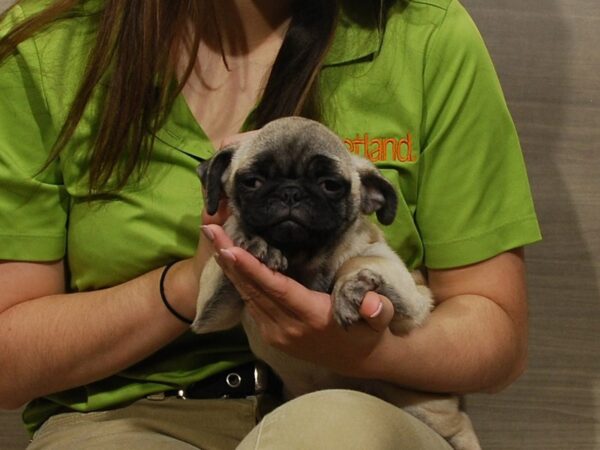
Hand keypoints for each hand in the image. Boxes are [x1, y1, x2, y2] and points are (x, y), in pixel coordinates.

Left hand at [201, 224, 396, 376]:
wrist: (359, 360)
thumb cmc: (368, 331)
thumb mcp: (379, 320)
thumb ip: (378, 310)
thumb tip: (373, 305)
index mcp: (311, 317)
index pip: (276, 288)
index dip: (251, 268)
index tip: (229, 248)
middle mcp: (287, 327)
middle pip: (252, 289)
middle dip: (229, 259)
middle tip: (210, 230)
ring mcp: (276, 333)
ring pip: (247, 296)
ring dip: (229, 268)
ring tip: (214, 239)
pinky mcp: (271, 334)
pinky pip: (251, 304)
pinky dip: (239, 281)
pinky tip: (229, 261)